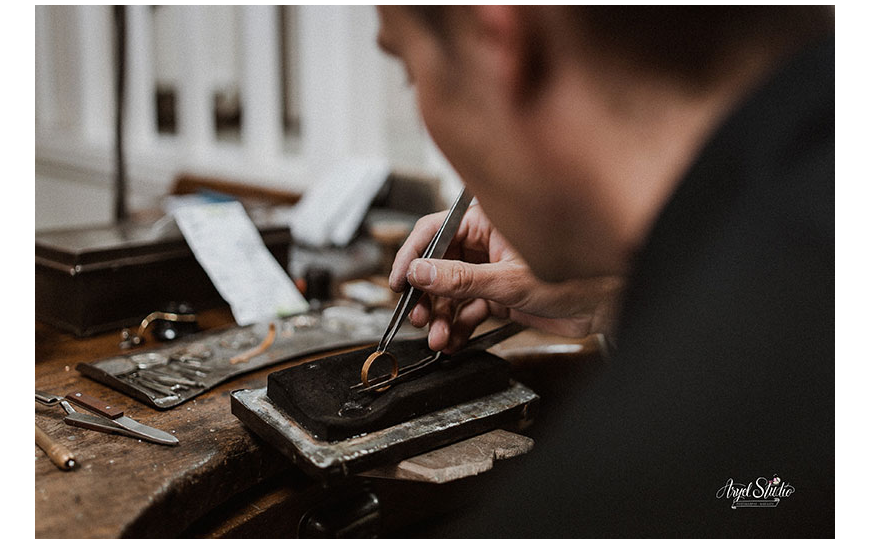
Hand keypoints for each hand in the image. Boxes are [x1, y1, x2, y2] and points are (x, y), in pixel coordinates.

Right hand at [389, 204, 621, 352]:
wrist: (607, 306)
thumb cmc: (577, 276)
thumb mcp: (509, 281)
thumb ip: (460, 279)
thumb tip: (420, 271)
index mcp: (487, 223)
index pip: (435, 231)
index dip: (412, 256)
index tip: (398, 281)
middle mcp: (486, 244)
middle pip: (438, 266)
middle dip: (427, 296)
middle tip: (418, 317)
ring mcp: (491, 270)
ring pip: (451, 292)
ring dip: (441, 317)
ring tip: (438, 337)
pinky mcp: (499, 295)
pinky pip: (468, 309)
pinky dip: (459, 326)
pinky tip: (454, 340)